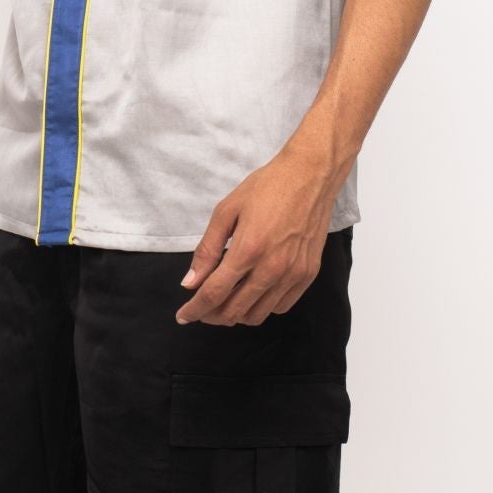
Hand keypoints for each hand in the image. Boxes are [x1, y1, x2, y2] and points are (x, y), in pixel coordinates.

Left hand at [176, 150, 337, 325]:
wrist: (310, 176)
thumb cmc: (267, 188)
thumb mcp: (227, 211)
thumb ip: (207, 250)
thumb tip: (190, 283)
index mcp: (248, 249)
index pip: (214, 293)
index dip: (195, 310)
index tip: (183, 316)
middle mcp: (272, 268)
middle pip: (234, 311)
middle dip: (212, 315)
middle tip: (201, 309)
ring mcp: (293, 274)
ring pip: (258, 314)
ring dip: (236, 315)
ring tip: (225, 303)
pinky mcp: (308, 274)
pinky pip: (281, 306)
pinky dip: (262, 307)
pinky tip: (253, 294)